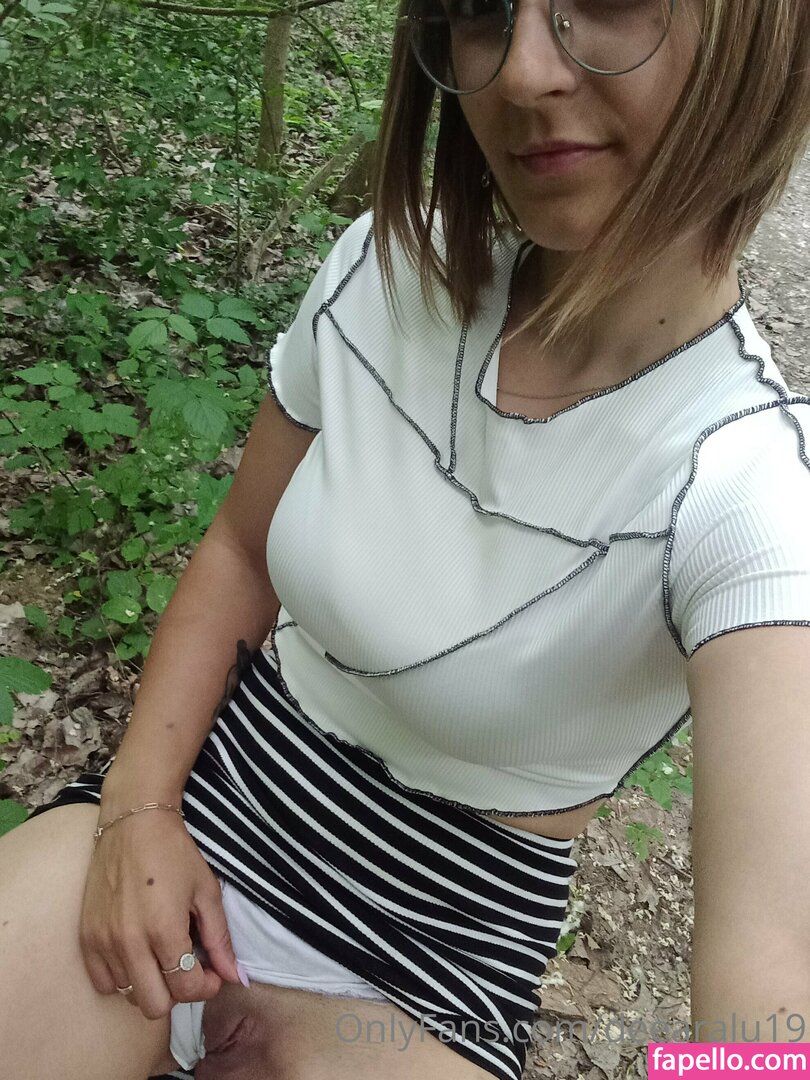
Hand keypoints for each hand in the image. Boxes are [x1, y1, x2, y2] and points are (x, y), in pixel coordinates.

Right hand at [79, 805, 242, 1020]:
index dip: (206, 988)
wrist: (133, 823)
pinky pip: (103, 983)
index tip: (212, 973)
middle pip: (155, 1006)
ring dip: (151, 983)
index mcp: (164, 930)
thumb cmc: (175, 853)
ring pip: (129, 995)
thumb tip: (233, 976)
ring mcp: (104, 942)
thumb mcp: (206, 892)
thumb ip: (220, 939)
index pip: (186, 989)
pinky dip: (122, 977)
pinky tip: (137, 954)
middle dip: (179, 992)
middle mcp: (130, 943)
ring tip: (162, 954)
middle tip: (189, 968)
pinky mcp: (86, 938)